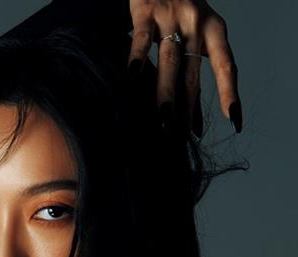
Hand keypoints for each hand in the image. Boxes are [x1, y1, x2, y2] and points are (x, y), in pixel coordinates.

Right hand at [127, 0, 240, 135]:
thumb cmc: (178, 12)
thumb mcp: (193, 37)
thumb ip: (191, 77)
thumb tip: (194, 126)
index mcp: (214, 29)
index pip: (225, 65)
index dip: (229, 92)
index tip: (233, 119)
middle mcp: (197, 22)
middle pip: (193, 72)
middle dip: (187, 107)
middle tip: (181, 136)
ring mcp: (171, 15)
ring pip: (170, 60)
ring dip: (166, 91)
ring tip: (164, 117)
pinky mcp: (145, 10)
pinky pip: (142, 38)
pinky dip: (137, 56)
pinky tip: (133, 75)